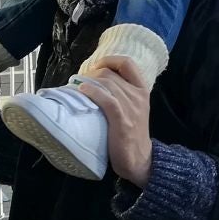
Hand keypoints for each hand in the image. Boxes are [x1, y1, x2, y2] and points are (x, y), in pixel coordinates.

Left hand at [76, 56, 152, 188]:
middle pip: (110, 73)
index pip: (128, 63)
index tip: (96, 66)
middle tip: (79, 83)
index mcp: (142, 90)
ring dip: (87, 82)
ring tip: (76, 88)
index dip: (109, 60)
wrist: (139, 159)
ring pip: (106, 83)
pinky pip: (106, 99)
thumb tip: (96, 81)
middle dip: (91, 74)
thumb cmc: (131, 134)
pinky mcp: (121, 119)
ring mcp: (131, 107)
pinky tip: (82, 91)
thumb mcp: (133, 108)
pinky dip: (92, 92)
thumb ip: (122, 94)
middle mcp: (138, 95)